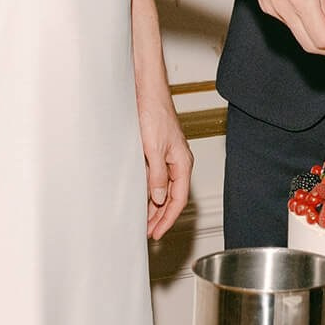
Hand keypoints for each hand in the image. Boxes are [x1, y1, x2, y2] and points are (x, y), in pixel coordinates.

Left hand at [137, 87, 193, 241]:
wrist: (147, 91)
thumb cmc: (154, 112)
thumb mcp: (153, 148)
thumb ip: (156, 175)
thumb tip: (157, 198)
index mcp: (182, 162)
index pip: (178, 199)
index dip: (168, 218)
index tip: (157, 233)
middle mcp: (178, 161)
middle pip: (172, 197)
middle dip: (161, 217)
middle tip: (149, 233)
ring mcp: (168, 157)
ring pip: (164, 189)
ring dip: (155, 207)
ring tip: (145, 221)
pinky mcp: (157, 151)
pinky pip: (157, 178)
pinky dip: (150, 192)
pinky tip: (142, 198)